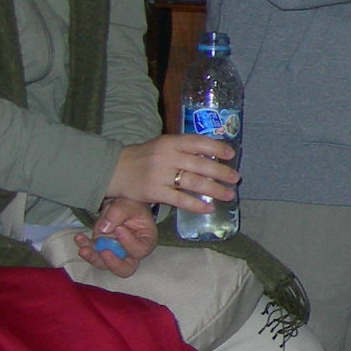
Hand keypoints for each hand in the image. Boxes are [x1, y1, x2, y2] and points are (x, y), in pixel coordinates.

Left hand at [75, 196, 157, 278]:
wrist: (121, 204)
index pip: (140, 250)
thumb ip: (118, 213)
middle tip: (104, 252)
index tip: (119, 229)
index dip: (129, 243)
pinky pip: (92, 254)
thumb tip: (104, 229)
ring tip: (84, 248)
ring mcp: (115, 252)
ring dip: (93, 257)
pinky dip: (84, 247)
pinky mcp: (100, 248)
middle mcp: (131, 252)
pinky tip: (79, 238)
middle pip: (125, 268)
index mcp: (146, 241)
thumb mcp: (129, 204)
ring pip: (104, 264)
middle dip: (113, 264)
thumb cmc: (132, 205)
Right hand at [110, 133, 237, 213]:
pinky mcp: (154, 192)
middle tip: (235, 178)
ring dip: (214, 189)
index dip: (216, 147)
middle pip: (200, 164)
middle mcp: (166, 157)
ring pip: (193, 182)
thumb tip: (215, 154)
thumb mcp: (163, 145)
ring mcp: (160, 175)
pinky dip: (196, 204)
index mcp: (170, 142)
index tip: (231, 154)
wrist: (115, 170)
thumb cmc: (145, 157)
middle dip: (221, 172)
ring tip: (228, 194)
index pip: (197, 142)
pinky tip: (208, 208)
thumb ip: (184, 148)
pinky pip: (179, 199)